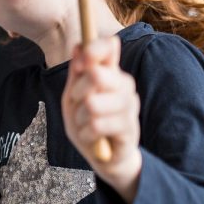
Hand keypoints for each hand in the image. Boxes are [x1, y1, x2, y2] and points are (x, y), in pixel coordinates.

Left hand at [62, 36, 141, 203]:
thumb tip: (78, 46)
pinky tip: (92, 137)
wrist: (104, 158)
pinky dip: (86, 134)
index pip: (109, 47)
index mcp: (110, 73)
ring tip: (86, 124)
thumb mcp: (73, 98)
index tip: (80, 62)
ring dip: (81, 118)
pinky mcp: (129, 128)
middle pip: (96, 74)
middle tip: (78, 104)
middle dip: (78, 92)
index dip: (93, 50)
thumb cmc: (88, 123)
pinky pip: (97, 125)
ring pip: (93, 104)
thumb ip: (76, 75)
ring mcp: (129, 105)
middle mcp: (124, 84)